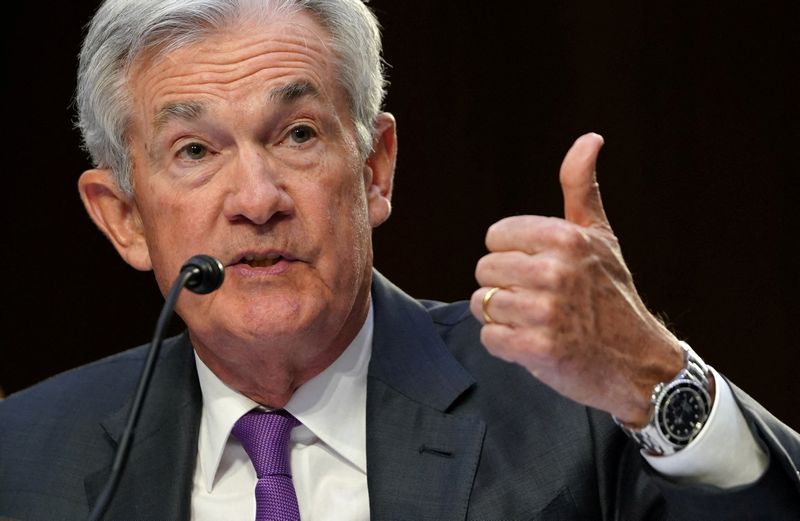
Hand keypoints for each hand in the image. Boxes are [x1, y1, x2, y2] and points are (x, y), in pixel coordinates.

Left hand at [469, 133, 683, 425]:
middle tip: (538, 299)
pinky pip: (490, 338)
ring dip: (502, 316)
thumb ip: (581, 188)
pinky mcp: (538, 349)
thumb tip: (589, 138)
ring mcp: (546, 312)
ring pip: (482, 304)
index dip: (510, 255)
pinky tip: (533, 342)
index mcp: (565, 238)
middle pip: (485, 270)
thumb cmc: (613, 295)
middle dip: (504, 286)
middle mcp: (555, 271)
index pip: (495, 236)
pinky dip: (505, 344)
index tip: (536, 269)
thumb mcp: (601, 236)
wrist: (639, 362)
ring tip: (535, 321)